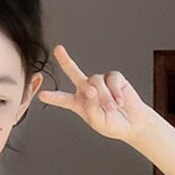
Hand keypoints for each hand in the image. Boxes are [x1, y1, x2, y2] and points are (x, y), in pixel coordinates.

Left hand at [36, 44, 153, 141]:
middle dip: (66, 61)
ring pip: (97, 82)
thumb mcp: (99, 123)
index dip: (53, 97)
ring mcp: (100, 82)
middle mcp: (87, 90)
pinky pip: (112, 80)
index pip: (63, 99)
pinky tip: (120, 101)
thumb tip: (91, 90)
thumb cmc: (113, 124)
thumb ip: (92, 109)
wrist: (132, 123)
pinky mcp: (114, 78)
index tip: (42, 95)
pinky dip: (116, 92)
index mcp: (79, 103)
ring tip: (113, 108)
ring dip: (105, 97)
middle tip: (58, 50)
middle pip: (74, 73)